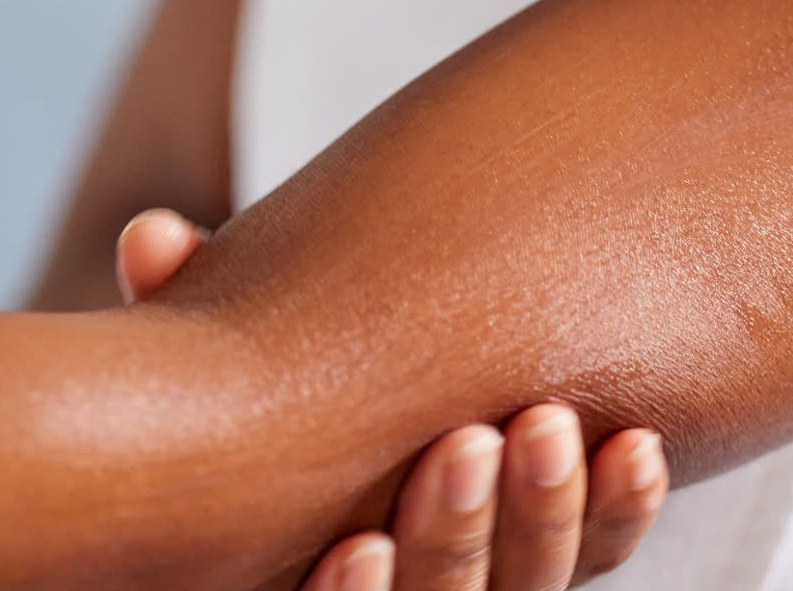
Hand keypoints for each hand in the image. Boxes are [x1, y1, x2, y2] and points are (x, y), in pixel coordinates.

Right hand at [116, 209, 668, 589]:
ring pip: (535, 586)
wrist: (395, 398)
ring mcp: (494, 570)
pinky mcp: (562, 541)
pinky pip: (604, 549)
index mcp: (327, 563)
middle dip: (457, 539)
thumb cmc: (284, 385)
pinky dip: (620, 509)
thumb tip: (153, 236)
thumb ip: (193, 312)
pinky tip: (639, 448)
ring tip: (554, 425)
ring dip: (549, 515)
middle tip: (468, 443)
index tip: (358, 544)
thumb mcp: (238, 356)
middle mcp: (411, 583)